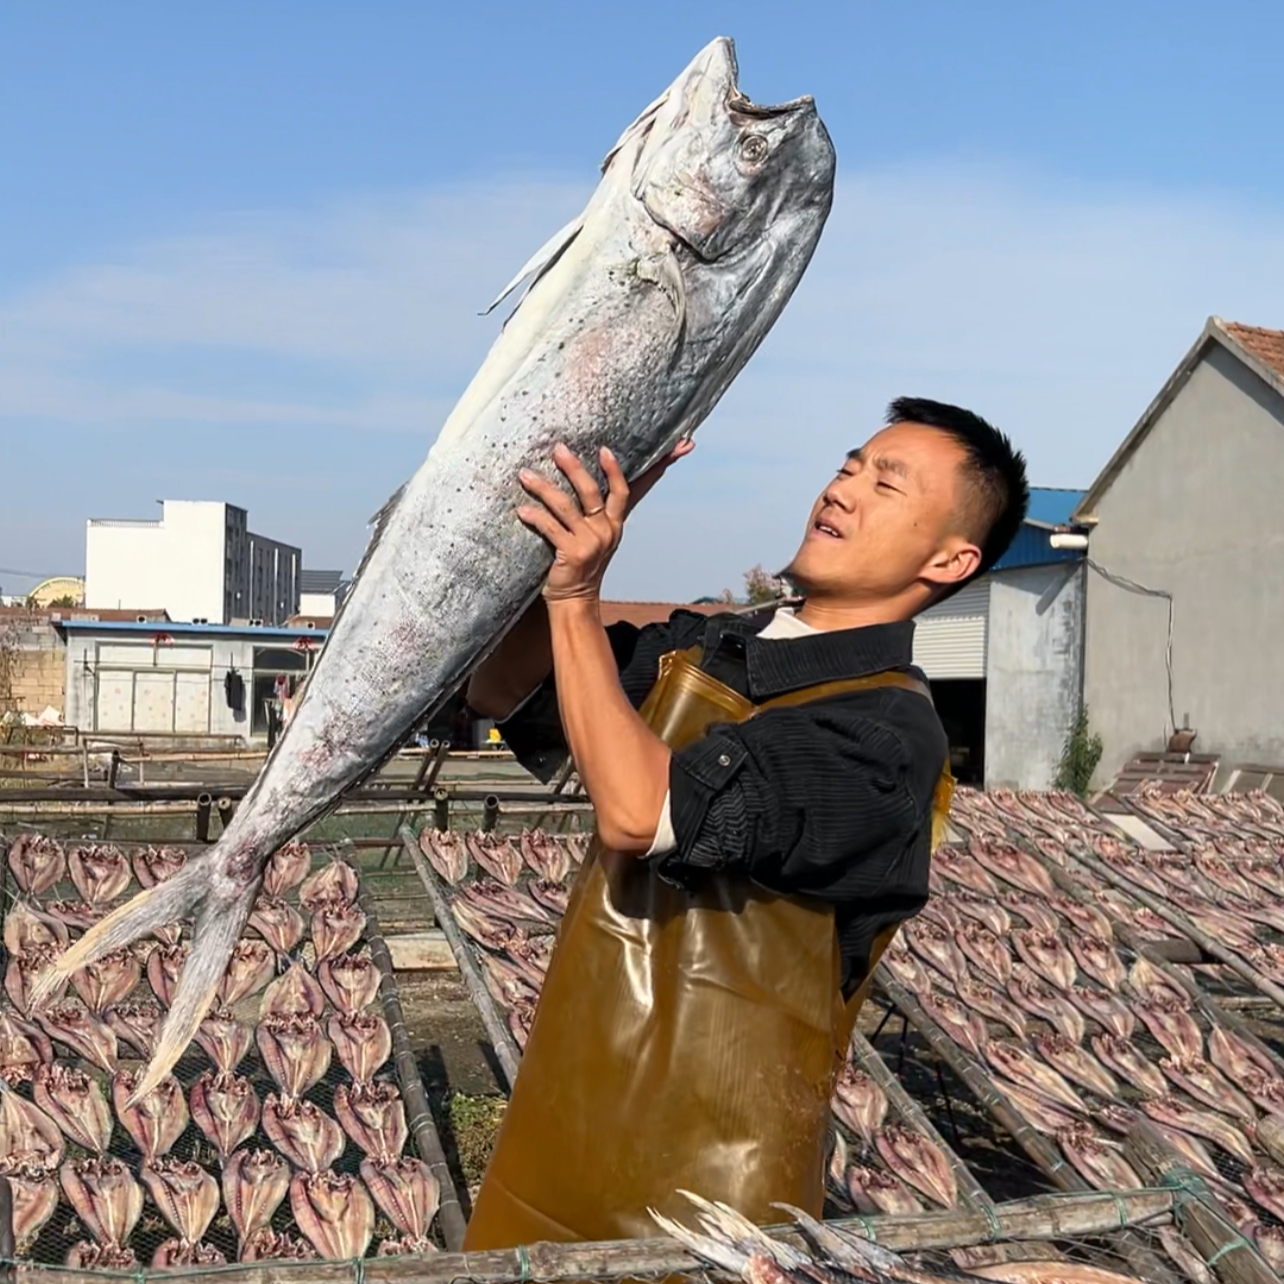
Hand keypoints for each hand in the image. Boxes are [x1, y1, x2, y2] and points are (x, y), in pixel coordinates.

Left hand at [517, 438, 693, 602]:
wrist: (576, 599)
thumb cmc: (582, 565)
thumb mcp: (598, 539)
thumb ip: (597, 514)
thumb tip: (587, 486)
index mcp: (614, 525)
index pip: (621, 492)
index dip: (614, 470)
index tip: (604, 449)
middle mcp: (605, 531)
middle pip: (591, 492)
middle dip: (574, 467)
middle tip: (558, 449)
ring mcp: (590, 543)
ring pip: (565, 506)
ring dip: (543, 488)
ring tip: (525, 475)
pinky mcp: (572, 554)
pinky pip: (550, 528)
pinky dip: (534, 516)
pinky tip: (521, 510)